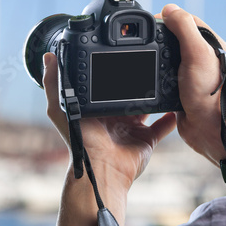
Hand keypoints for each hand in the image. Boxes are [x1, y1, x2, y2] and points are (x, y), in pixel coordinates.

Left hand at [42, 53, 175, 197]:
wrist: (102, 170)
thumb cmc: (80, 142)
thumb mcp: (60, 110)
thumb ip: (54, 84)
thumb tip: (48, 56)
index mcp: (98, 109)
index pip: (107, 86)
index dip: (114, 72)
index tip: (121, 56)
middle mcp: (116, 118)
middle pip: (130, 95)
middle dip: (138, 82)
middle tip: (147, 63)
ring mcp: (133, 129)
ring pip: (148, 108)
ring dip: (156, 96)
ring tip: (164, 77)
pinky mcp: (147, 140)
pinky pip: (163, 126)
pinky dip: (171, 117)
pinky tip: (177, 103)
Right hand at [159, 4, 225, 165]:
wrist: (208, 127)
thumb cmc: (208, 93)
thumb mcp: (197, 53)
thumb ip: (184, 28)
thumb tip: (168, 9)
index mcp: (211, 44)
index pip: (188, 21)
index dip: (170, 18)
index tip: (153, 21)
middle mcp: (203, 58)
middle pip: (176, 38)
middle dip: (161, 37)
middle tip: (146, 40)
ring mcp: (192, 74)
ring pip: (169, 57)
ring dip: (157, 56)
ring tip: (146, 57)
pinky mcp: (181, 89)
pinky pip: (165, 75)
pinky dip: (156, 74)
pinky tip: (149, 75)